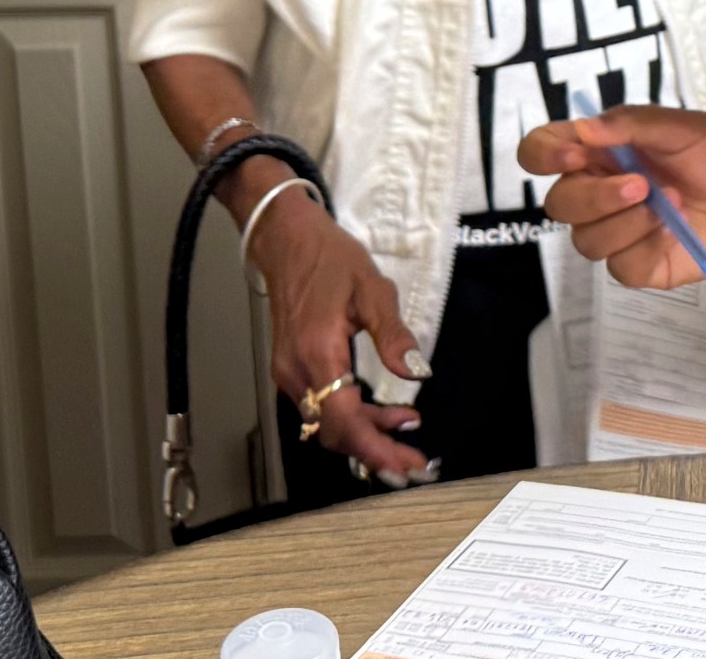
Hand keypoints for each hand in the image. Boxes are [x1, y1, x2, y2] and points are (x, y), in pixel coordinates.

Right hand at [242, 161, 432, 481]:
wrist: (287, 242)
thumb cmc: (329, 260)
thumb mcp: (373, 290)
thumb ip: (394, 336)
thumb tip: (417, 371)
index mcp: (318, 353)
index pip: (345, 421)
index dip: (378, 449)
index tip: (407, 464)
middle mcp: (297, 371)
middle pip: (335, 433)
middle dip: (375, 451)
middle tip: (413, 461)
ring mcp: (289, 372)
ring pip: (327, 423)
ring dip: (365, 433)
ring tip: (405, 427)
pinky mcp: (291, 369)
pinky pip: (320, 407)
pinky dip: (350, 416)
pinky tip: (378, 409)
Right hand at [525, 105, 705, 287]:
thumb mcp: (680, 126)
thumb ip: (631, 124)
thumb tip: (583, 129)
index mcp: (599, 153)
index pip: (541, 153)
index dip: (544, 155)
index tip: (575, 156)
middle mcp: (599, 192)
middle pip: (559, 205)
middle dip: (596, 197)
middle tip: (642, 185)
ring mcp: (618, 232)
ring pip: (585, 241)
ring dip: (626, 224)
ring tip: (670, 206)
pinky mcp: (640, 265)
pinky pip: (620, 267)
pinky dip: (646, 248)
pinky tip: (674, 232)